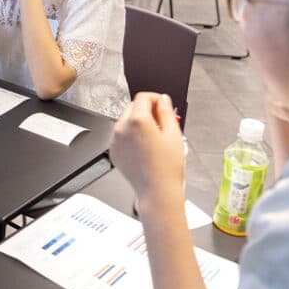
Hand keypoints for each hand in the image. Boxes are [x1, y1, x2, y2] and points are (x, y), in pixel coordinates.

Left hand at [110, 93, 185, 207]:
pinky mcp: (113, 151)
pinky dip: (131, 136)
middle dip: (147, 110)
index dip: (156, 99)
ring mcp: (115, 140)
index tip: (163, 105)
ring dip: (138, 123)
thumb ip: (167, 112)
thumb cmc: (167, 167)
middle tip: (162, 123)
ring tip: (155, 138)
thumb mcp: (174, 134)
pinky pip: (121, 136)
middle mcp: (122, 128)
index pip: (143, 97)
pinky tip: (144, 148)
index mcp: (138, 120)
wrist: (157, 191)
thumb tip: (163, 100)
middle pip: (133, 107)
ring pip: (126, 121)